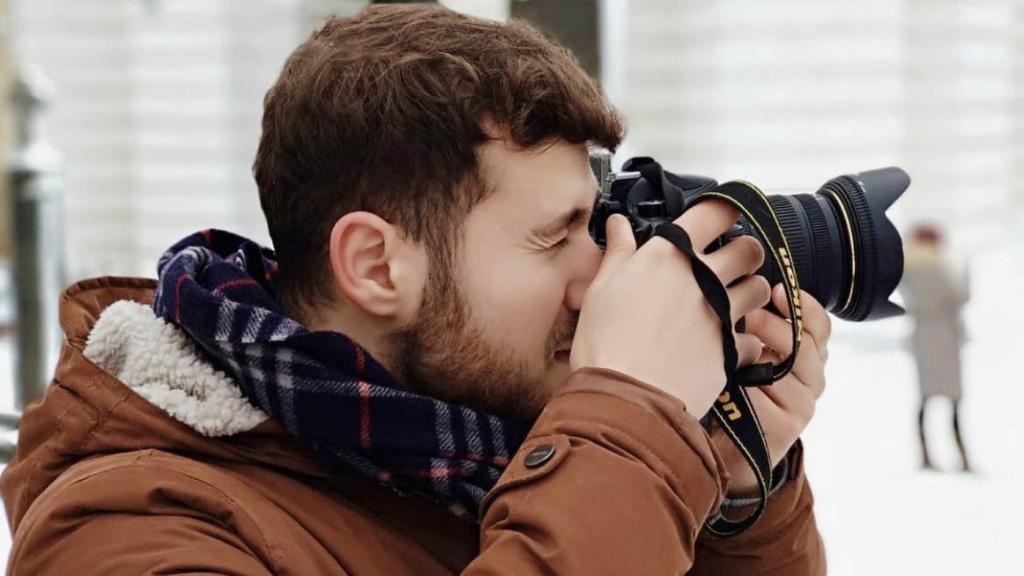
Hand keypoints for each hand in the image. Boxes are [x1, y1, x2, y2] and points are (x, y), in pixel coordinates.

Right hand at [570, 203, 770, 416]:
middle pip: (750, 249)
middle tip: (732, 263)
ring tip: (733, 303)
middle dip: (746, 253)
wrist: (624, 398)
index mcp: (670, 255)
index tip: (723, 216)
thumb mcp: (603, 288)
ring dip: (752, 292)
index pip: (715, 212)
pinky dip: (746, 340)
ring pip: (760, 289)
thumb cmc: (606, 344)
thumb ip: (618, 252)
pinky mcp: (732, 348)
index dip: (725, 209)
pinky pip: (754, 337)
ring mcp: (722, 313)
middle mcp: (703, 278)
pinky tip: (726, 345)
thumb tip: (618, 225)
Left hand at [713, 285, 830, 495]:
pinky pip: (762, 398)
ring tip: (732, 347)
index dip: (803, 307)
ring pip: (782, 371)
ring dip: (754, 356)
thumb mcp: (750, 356)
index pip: (819, 327)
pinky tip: (725, 383)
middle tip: (745, 315)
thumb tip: (743, 290)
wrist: (733, 450)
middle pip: (803, 346)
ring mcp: (801, 408)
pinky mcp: (785, 430)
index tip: (778, 290)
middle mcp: (812, 382)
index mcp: (810, 359)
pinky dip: (742, 388)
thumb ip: (758, 330)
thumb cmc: (738, 393)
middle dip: (772, 326)